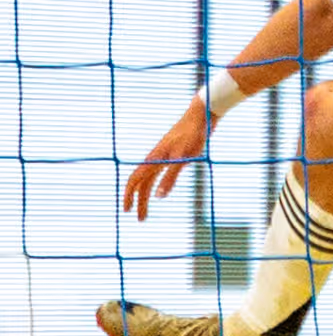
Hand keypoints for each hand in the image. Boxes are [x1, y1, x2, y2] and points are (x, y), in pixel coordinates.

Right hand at [119, 99, 213, 221]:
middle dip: (140, 202)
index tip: (127, 211)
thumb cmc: (194, 135)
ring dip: (147, 195)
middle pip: (142, 184)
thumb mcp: (185, 157)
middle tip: (141, 220)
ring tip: (148, 209)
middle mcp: (155, 158)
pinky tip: (159, 190)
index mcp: (154, 159)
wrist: (202, 115)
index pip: (136, 181)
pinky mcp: (172, 153)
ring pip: (150, 179)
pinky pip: (158, 172)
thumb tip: (159, 197)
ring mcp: (163, 155)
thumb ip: (171, 177)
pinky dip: (155, 184)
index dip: (130, 196)